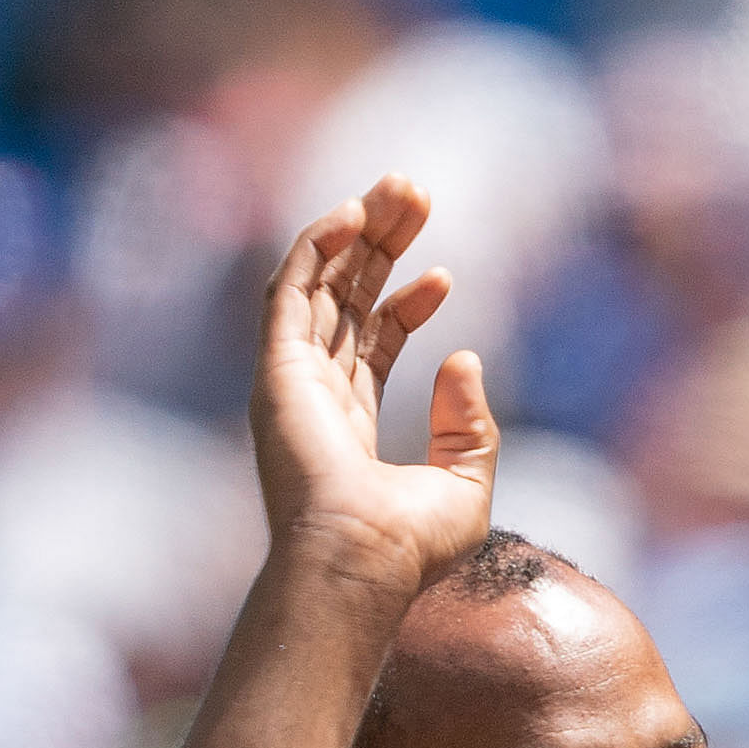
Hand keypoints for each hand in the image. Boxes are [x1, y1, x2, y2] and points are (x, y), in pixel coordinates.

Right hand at [252, 175, 495, 594]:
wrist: (362, 560)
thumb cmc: (410, 545)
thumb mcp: (465, 483)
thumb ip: (470, 426)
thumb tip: (465, 357)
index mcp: (349, 422)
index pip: (372, 342)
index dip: (406, 303)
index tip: (444, 275)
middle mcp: (315, 392)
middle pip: (345, 297)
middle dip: (381, 244)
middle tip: (417, 196)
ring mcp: (292, 377)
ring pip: (321, 280)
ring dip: (355, 228)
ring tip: (400, 187)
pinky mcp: (278, 365)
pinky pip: (293, 288)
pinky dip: (317, 245)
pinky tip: (351, 213)